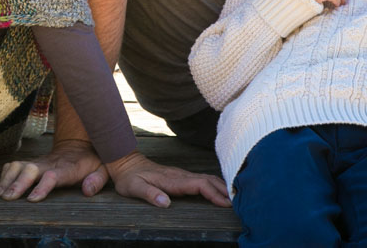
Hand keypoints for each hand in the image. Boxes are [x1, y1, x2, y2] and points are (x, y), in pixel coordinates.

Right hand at [0, 138, 105, 202]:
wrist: (80, 142)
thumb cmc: (91, 160)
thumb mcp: (103, 168)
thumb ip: (97, 180)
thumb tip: (87, 191)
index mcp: (67, 168)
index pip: (52, 176)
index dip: (42, 187)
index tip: (32, 199)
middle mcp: (49, 164)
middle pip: (29, 170)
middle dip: (17, 184)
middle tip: (7, 198)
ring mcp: (38, 162)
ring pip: (18, 166)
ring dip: (7, 179)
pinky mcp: (31, 162)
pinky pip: (14, 165)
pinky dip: (4, 174)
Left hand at [106, 151, 229, 208]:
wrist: (125, 162)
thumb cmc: (129, 178)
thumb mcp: (133, 187)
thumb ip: (149, 194)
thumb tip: (165, 203)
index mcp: (172, 179)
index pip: (199, 185)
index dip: (214, 194)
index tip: (227, 203)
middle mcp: (179, 175)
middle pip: (208, 180)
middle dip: (224, 190)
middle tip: (241, 202)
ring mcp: (181, 174)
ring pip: (207, 178)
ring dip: (222, 186)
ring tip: (237, 197)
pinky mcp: (180, 176)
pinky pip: (202, 179)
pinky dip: (215, 184)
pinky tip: (221, 190)